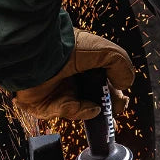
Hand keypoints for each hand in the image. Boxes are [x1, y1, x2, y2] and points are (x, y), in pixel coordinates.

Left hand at [14, 29, 133, 119]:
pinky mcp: (46, 104)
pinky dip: (80, 112)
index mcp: (82, 60)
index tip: (121, 98)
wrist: (36, 54)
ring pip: (81, 107)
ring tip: (100, 107)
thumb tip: (124, 86)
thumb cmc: (68, 46)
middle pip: (92, 96)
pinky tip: (88, 108)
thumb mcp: (105, 50)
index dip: (113, 90)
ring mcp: (57, 90)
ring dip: (94, 109)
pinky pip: (67, 112)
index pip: (101, 79)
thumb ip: (121, 65)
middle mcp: (69, 75)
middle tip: (115, 109)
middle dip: (107, 105)